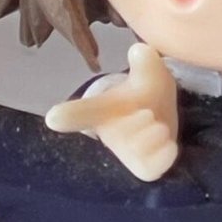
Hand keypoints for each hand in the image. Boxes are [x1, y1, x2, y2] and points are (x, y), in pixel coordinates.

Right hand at [44, 42, 178, 181]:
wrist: (163, 115)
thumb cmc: (145, 94)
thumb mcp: (147, 73)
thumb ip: (145, 62)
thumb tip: (141, 50)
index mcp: (101, 111)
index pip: (83, 112)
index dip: (69, 115)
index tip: (53, 118)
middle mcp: (109, 136)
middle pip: (120, 133)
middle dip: (140, 120)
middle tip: (146, 114)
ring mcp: (126, 156)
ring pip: (138, 149)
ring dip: (154, 134)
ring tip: (157, 127)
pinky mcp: (145, 171)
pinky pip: (154, 168)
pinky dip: (165, 153)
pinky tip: (168, 145)